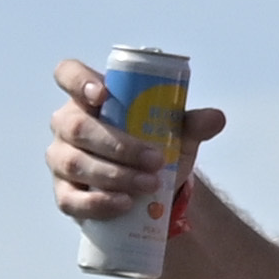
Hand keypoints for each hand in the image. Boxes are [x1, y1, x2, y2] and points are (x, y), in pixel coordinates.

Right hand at [48, 56, 231, 237]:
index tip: (104, 95)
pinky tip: (124, 204)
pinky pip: (70, 199)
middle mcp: (67, 125)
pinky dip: (98, 203)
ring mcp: (61, 159)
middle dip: (118, 145)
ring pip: (74, 163)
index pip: (68, 74)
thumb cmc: (155, 147)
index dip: (79, 81)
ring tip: (150, 184)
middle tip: (156, 160)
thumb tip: (216, 118)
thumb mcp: (176, 133)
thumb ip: (192, 123)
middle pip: (77, 127)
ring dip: (114, 175)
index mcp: (89, 98)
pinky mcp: (64, 194)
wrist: (153, 192)